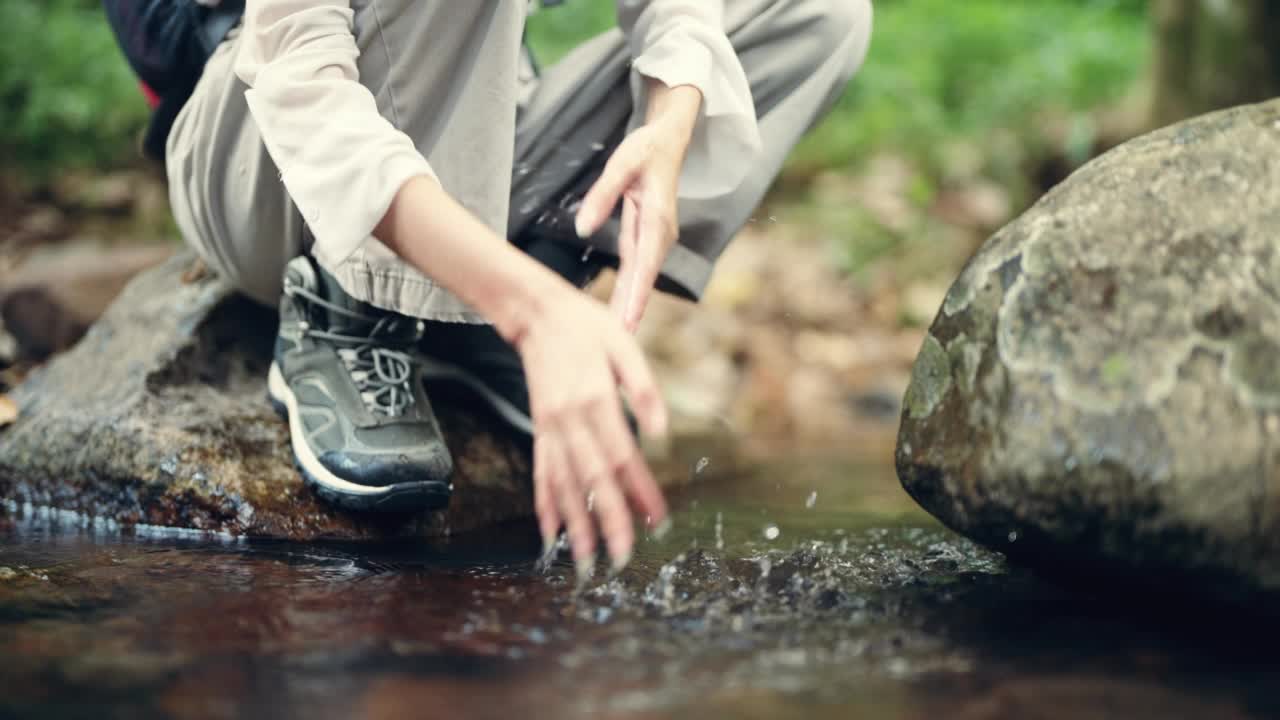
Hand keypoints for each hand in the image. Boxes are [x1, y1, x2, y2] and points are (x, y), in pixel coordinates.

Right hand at [513, 286, 669, 580]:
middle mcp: (569, 420)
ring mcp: (550, 428)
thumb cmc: (587, 328)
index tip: (657, 521)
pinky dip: (545, 505)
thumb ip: (643, 389)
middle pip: (591, 479)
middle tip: (622, 557)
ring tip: (587, 560)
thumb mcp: (625, 346)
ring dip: (575, 525)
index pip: (622, 456)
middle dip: (608, 520)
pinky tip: (550, 534)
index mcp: (595, 400)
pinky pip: (541, 473)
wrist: (537, 314)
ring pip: (563, 484)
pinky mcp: (540, 430)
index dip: (640, 491)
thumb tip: (661, 433)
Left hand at [576, 84, 701, 332]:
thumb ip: (601, 196)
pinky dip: (628, 290)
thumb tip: (582, 227)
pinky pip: (637, 269)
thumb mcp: (621, 165)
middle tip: (616, 342)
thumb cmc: (646, 149)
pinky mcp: (648, 238)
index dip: (636, 295)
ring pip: (640, 277)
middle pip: (643, 279)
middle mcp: (661, 234)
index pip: (645, 264)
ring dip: (629, 305)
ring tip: (615, 335)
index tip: (627, 321)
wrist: (669, 140)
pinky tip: (618, 310)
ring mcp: (656, 238)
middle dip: (631, 310)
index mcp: (657, 219)